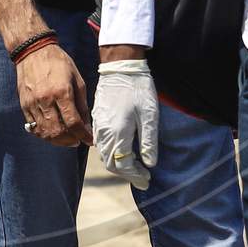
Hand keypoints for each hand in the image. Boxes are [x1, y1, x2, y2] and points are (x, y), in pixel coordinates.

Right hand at [17, 43, 92, 147]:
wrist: (33, 51)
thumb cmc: (58, 63)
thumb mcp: (77, 79)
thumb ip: (82, 104)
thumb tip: (87, 125)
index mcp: (62, 91)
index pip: (73, 122)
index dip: (83, 135)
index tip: (89, 139)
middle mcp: (45, 99)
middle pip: (58, 131)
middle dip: (70, 140)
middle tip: (77, 140)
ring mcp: (32, 103)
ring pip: (45, 132)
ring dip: (57, 140)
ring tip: (66, 138)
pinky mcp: (24, 105)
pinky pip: (34, 127)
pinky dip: (44, 134)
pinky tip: (52, 132)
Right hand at [93, 59, 158, 188]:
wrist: (120, 66)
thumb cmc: (139, 89)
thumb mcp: (150, 116)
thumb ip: (149, 142)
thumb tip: (149, 164)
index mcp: (117, 133)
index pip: (123, 165)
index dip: (135, 175)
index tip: (147, 180)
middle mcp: (104, 132)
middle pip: (111, 163)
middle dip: (126, 173)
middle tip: (142, 177)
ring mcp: (98, 125)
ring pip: (104, 154)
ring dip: (118, 164)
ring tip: (135, 167)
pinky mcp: (97, 118)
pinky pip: (101, 143)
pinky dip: (112, 153)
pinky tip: (124, 150)